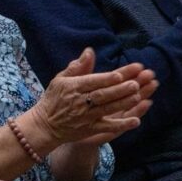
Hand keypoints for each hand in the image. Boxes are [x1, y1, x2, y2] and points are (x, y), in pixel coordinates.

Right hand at [27, 48, 149, 148]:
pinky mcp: (91, 129)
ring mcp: (86, 117)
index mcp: (74, 87)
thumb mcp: (60, 79)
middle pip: (103, 95)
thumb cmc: (54, 99)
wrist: (44, 125)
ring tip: (137, 96)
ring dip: (123, 103)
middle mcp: (80, 102)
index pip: (93, 81)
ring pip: (107, 109)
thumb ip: (77, 66)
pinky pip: (108, 127)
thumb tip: (89, 51)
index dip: (107, 79)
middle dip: (120, 89)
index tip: (120, 74)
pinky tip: (135, 121)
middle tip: (136, 84)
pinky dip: (122, 125)